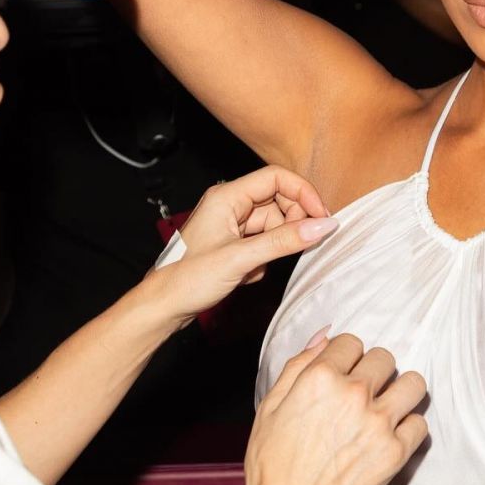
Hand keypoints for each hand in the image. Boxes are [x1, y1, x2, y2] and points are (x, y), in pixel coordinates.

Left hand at [143, 167, 336, 329]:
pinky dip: (265, 257)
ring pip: (272, 223)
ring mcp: (230, 225)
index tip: (322, 217)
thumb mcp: (241, 258)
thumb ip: (284, 241)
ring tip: (260, 266)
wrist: (162, 307)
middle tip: (302, 244)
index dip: (303, 193)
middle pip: (278, 199)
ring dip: (276, 244)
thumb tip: (322, 226)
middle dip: (293, 222)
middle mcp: (229, 205)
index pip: (276, 177)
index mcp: (226, 196)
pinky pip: (263, 241)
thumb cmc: (187, 279)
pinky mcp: (232, 244)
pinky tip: (248, 274)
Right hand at [241, 332, 427, 484]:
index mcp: (320, 378)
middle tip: (362, 394)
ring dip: (401, 391)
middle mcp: (353, 394)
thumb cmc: (272, 464)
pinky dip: (408, 427)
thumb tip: (326, 336)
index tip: (343, 374)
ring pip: (413, 384)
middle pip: (385, 358)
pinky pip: (420, 424)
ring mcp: (378, 423)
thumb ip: (299, 365)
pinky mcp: (395, 453)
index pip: (352, 342)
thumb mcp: (270, 406)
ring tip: (387, 407)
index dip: (346, 358)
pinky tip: (390, 436)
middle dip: (373, 372)